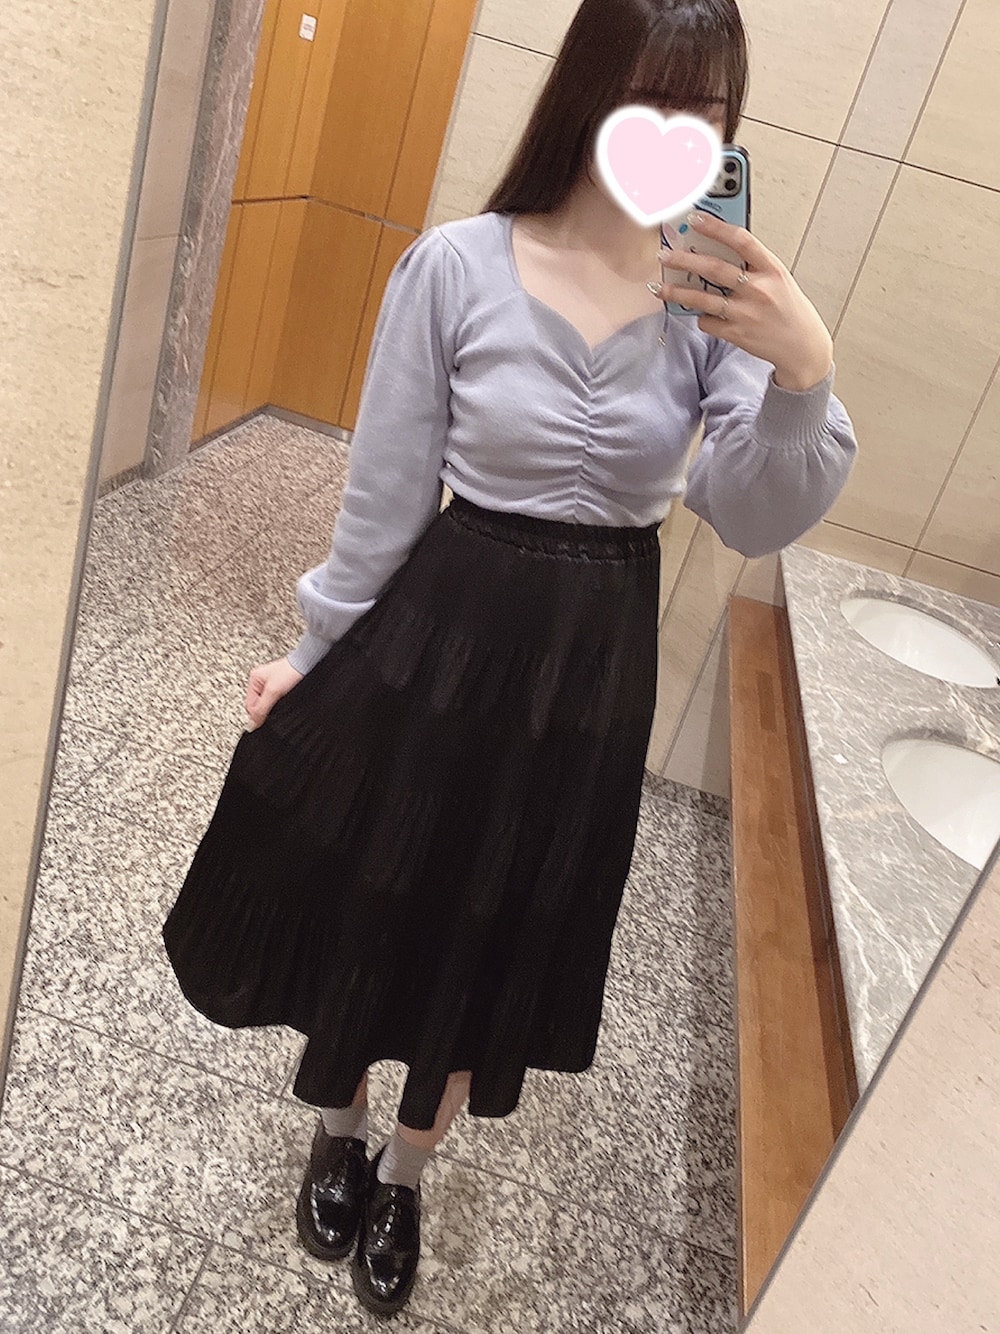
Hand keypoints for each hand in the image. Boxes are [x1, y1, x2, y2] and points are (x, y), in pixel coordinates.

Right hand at [244, 656, 303, 729]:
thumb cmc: (291, 671)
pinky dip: (280, 704)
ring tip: (283, 703)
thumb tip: (251, 725)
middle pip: (257, 706)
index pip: (249, 706)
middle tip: (276, 708)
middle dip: (265, 710)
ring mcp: (271, 684)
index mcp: (254, 679)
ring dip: (273, 708)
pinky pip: (276, 701)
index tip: (265, 720)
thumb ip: (261, 709)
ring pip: (267, 705)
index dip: (257, 714)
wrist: (308, 664)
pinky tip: (286, 702)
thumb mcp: (273, 692)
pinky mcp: (282, 687)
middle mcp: (261, 682)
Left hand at [657, 211, 833, 391]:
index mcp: (772, 269)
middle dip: (684, 260)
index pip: (741, 240)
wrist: (802, 347)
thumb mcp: (778, 279)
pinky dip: (701, 317)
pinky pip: (707, 322)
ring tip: (658, 287)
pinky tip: (700, 313)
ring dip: (677, 292)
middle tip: (664, 254)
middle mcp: (758, 290)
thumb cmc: (789, 309)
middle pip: (714, 269)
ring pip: (703, 299)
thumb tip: (717, 249)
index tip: (695, 219)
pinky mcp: (736, 334)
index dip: (716, 227)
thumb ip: (753, 265)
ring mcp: (746, 313)